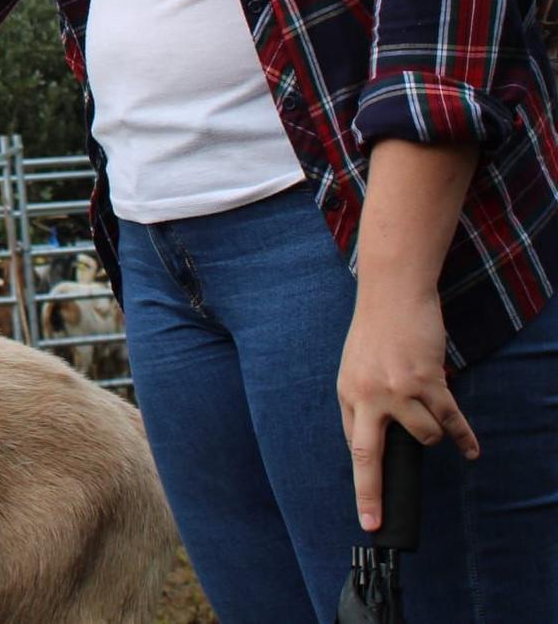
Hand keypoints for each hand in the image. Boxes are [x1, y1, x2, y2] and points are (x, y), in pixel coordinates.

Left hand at [337, 286, 478, 532]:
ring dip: (436, 434)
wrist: (392, 294)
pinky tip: (471, 450)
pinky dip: (463, 437)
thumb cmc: (377, 331)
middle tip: (374, 524)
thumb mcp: (356, 367)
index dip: (361, 483)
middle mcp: (367, 396)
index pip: (354, 448)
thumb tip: (379, 438)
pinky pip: (450, 420)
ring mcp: (397, 390)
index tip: (366, 515)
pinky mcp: (427, 381)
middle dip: (371, 494)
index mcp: (347, 394)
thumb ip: (366, 402)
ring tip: (434, 415)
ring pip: (425, 437)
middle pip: (368, 458)